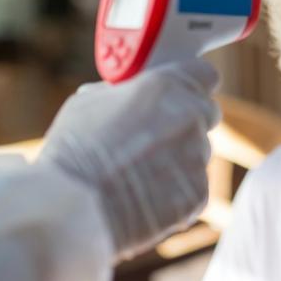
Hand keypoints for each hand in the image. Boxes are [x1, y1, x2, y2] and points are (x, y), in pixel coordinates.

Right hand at [37, 59, 220, 259]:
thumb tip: (130, 95)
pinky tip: (145, 199)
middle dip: (188, 122)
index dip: (194, 85)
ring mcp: (197, 156)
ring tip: (140, 175)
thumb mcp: (89, 102)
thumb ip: (123, 93)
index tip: (182, 94)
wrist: (74, 206)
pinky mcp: (198, 193)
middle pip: (207, 113)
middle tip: (157, 138)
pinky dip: (175, 193)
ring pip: (199, 153)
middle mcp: (190, 116)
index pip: (205, 74)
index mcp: (166, 85)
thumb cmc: (73, 150)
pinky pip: (193, 188)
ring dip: (179, 159)